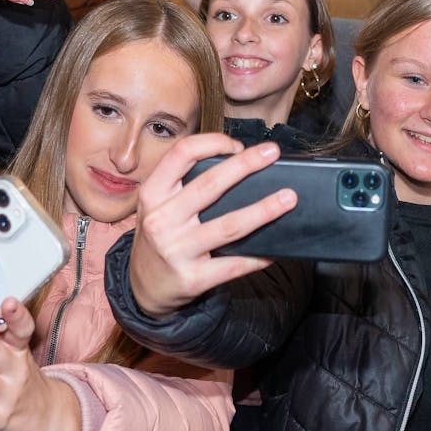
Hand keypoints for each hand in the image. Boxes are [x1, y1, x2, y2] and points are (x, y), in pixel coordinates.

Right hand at [127, 133, 295, 317]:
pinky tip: (275, 249)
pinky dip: (258, 256)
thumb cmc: (158, 237)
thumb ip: (184, 184)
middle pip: (210, 184)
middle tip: (272, 153)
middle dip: (246, 165)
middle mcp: (162, 220)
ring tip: (288, 198)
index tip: (236, 144)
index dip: (212, 143)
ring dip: (264, 210)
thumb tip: (236, 161)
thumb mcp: (156, 206)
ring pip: (229, 225)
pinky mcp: (193, 278)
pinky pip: (234, 265)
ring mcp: (177, 250)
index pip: (181, 154)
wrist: (143, 288)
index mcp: (153, 194)